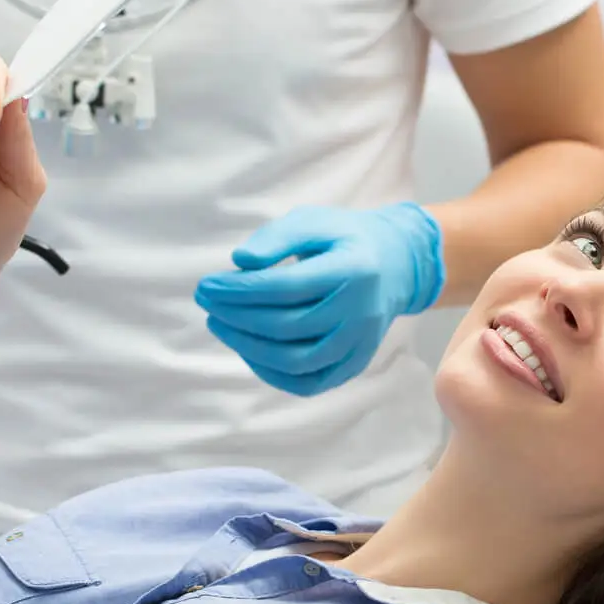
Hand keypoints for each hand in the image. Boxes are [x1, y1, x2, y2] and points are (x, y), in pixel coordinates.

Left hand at [195, 202, 444, 395]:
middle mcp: (361, 312)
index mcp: (354, 270)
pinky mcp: (355, 364)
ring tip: (220, 325)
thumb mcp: (316, 221)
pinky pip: (309, 383)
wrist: (397, 265)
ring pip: (296, 360)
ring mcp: (360, 343)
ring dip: (248, 347)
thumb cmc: (346, 239)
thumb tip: (240, 261)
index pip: (286, 287)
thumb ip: (278, 236)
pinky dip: (272, 373)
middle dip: (236, 316)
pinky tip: (248, 350)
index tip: (207, 285)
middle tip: (206, 302)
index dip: (240, 290)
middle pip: (287, 326)